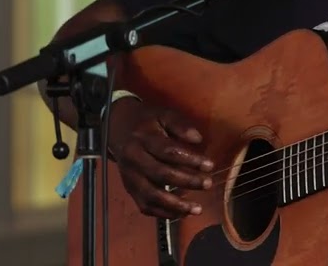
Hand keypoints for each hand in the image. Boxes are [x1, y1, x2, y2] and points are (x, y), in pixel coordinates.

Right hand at [106, 97, 214, 219]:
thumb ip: (180, 125)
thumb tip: (198, 139)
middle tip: (207, 184)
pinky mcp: (130, 189)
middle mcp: (134, 159)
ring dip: (175, 205)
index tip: (209, 165)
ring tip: (197, 208)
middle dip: (187, 182)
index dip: (190, 160)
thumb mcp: (163, 114)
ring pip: (151, 195)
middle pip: (161, 174)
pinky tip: (180, 213)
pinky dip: (162, 213)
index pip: (168, 152)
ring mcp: (130, 177)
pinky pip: (145, 206)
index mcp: (143, 139)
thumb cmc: (146, 122)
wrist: (118, 128)